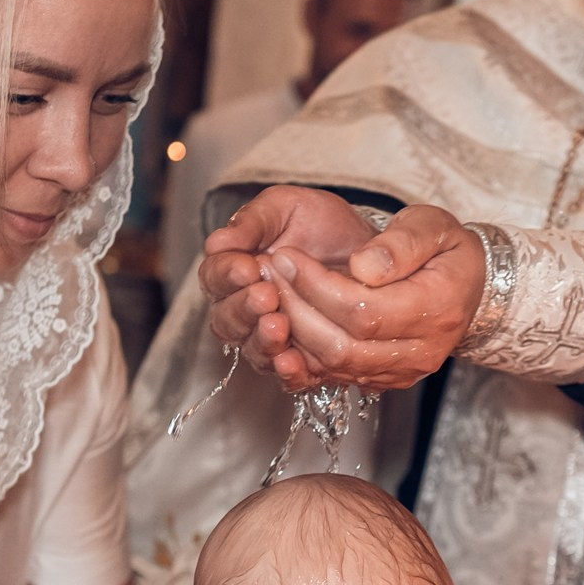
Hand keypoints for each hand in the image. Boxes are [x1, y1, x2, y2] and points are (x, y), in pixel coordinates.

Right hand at [199, 186, 379, 382]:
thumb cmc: (322, 224)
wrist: (369, 249)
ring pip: (253, 350)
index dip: (227, 276)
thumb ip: (252, 222)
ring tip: (279, 325)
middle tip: (267, 296)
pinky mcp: (302, 360)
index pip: (214, 278)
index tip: (248, 267)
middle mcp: (245, 309)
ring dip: (263, 341)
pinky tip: (292, 361)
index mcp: (233, 270)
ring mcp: (271, 337)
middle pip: (227, 320)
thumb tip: (217, 242)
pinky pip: (286, 376)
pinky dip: (287, 372)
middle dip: (244, 309)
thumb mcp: (286, 207)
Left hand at [258, 204, 486, 393]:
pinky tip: (285, 320)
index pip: (363, 311)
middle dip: (296, 309)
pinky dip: (303, 352)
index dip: (316, 286)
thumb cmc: (449, 250)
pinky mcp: (385, 380)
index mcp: (436, 309)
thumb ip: (400, 243)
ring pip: (333, 366)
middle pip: (342, 346)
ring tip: (270, 293)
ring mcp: (402, 372)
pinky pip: (334, 376)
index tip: (287, 257)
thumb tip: (362, 266)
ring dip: (292, 332)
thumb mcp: (434, 226)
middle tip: (268, 273)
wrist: (472, 286)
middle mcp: (421, 351)